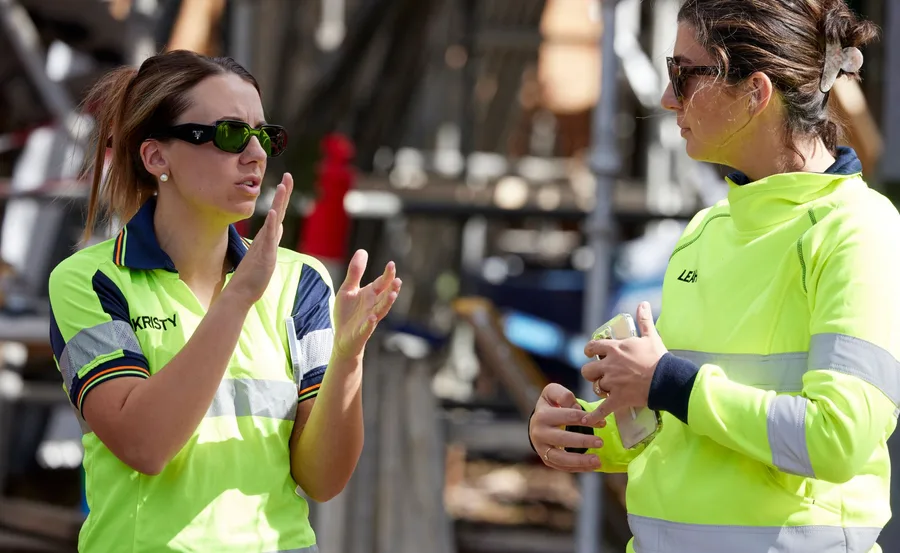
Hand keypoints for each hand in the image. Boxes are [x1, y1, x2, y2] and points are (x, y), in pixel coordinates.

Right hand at [229, 173, 292, 305]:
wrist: (241, 292)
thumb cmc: (252, 276)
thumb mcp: (267, 253)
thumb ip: (271, 238)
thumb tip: (278, 226)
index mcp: (267, 237)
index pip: (277, 213)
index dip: (282, 198)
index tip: (286, 182)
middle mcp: (265, 237)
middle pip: (276, 211)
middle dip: (283, 193)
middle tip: (288, 175)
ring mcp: (264, 245)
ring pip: (273, 220)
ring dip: (278, 203)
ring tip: (282, 186)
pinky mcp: (264, 255)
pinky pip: (267, 237)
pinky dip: (270, 224)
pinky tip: (272, 212)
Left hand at [332, 250, 401, 361]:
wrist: (342, 338)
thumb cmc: (347, 314)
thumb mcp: (348, 289)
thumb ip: (355, 272)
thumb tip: (363, 250)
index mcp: (371, 294)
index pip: (382, 283)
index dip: (387, 275)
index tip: (391, 264)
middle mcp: (373, 305)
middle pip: (385, 295)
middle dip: (391, 288)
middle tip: (398, 280)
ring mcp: (369, 319)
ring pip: (381, 310)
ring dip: (387, 303)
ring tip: (393, 294)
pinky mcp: (362, 331)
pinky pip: (367, 327)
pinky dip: (370, 322)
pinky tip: (372, 317)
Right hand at [529, 383, 604, 472]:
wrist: (537, 422)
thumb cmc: (550, 406)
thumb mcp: (552, 393)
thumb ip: (562, 394)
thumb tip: (575, 408)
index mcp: (542, 415)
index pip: (567, 416)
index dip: (585, 418)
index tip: (603, 422)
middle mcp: (539, 433)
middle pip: (562, 439)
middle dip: (583, 441)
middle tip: (600, 442)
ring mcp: (541, 448)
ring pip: (561, 458)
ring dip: (580, 460)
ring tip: (598, 461)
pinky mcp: (546, 459)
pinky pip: (562, 467)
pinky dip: (578, 468)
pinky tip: (592, 467)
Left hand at [580, 302, 666, 425]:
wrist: (668, 379)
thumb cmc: (659, 357)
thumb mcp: (650, 336)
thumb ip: (644, 320)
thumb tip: (642, 303)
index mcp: (615, 349)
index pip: (592, 347)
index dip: (589, 351)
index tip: (590, 354)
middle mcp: (610, 365)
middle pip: (588, 370)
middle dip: (592, 373)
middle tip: (601, 375)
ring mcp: (613, 383)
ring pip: (596, 387)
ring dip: (600, 389)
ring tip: (608, 390)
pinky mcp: (618, 399)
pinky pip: (602, 409)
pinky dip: (593, 416)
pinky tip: (586, 421)